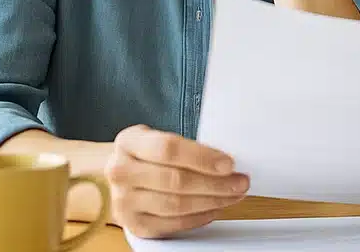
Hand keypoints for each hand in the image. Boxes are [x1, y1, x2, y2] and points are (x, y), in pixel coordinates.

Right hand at [105, 124, 249, 237]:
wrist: (119, 173)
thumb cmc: (147, 151)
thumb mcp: (157, 135)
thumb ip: (185, 144)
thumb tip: (226, 158)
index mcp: (129, 141)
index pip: (169, 149)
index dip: (202, 157)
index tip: (229, 163)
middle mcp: (121, 172)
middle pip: (175, 180)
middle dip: (214, 183)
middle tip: (240, 182)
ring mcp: (124, 201)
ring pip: (175, 205)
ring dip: (211, 201)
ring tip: (233, 194)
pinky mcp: (133, 225)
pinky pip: (171, 224)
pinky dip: (198, 218)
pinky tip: (214, 208)